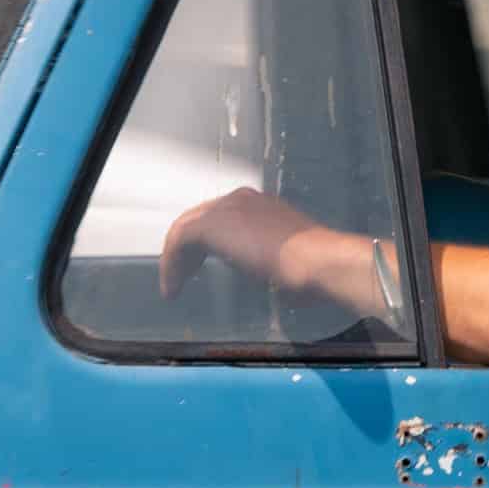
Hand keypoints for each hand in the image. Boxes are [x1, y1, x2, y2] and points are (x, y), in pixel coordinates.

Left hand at [158, 187, 333, 299]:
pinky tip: (173, 287)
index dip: (206, 243)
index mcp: (259, 205)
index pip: (221, 218)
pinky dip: (171, 264)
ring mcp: (225, 208)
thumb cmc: (312, 267)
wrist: (317, 260)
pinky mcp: (211, 224)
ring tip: (173, 286)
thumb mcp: (288, 258)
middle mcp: (239, 199)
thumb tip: (274, 278)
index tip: (201, 266)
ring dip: (176, 259)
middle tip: (182, 275)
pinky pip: (178, 240)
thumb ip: (272, 259)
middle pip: (198, 220)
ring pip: (185, 229)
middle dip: (187, 250)